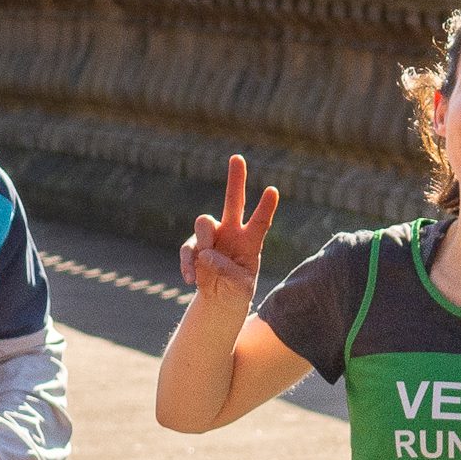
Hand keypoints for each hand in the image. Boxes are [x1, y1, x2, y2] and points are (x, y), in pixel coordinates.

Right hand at [179, 153, 279, 299]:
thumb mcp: (239, 287)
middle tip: (237, 157)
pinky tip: (192, 280)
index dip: (266, 206)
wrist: (219, 301)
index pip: (261, 221)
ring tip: (205, 260)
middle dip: (235, 179)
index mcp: (250, 241)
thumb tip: (206, 254)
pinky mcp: (194, 247)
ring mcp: (211, 237)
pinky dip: (188, 264)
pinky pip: (188, 249)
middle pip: (233, 200)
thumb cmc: (236, 291)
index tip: (273, 190)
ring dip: (203, 240)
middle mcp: (232, 232)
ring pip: (204, 222)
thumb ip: (226, 271)